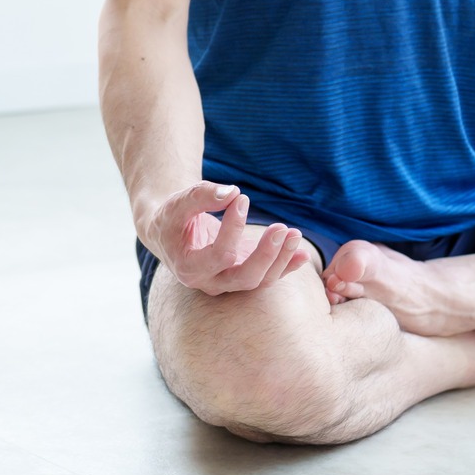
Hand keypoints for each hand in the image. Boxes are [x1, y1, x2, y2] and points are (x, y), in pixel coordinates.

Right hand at [151, 181, 313, 294]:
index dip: (234, 228)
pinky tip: (303, 254)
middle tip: (281, 228)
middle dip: (266, 255)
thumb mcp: (179, 203)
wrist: (171, 231)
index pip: (220, 255)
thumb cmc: (172, 216)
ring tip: (295, 234)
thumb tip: (232, 192)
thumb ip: (201, 196)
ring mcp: (228, 281)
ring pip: (261, 280)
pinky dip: (287, 266)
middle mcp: (210, 281)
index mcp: (190, 268)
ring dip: (282, 259)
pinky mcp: (242, 274)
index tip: (242, 198)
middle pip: (245, 279)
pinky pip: (268, 276)